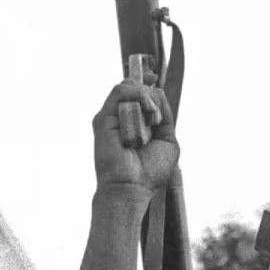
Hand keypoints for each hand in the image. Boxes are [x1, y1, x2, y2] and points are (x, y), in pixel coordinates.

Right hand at [93, 81, 178, 195]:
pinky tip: (147, 111)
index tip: (156, 81)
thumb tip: (157, 91)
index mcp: (134, 124)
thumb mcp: (167, 140)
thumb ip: (165, 116)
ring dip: (146, 96)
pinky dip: (137, 94)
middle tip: (157, 115)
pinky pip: (120, 92)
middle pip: (134, 87)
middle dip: (151, 93)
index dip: (148, 84)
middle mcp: (120, 119)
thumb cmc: (149, 172)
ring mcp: (111, 118)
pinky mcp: (103, 119)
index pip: (138, 93)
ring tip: (153, 117)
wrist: (132, 188)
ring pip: (127, 87)